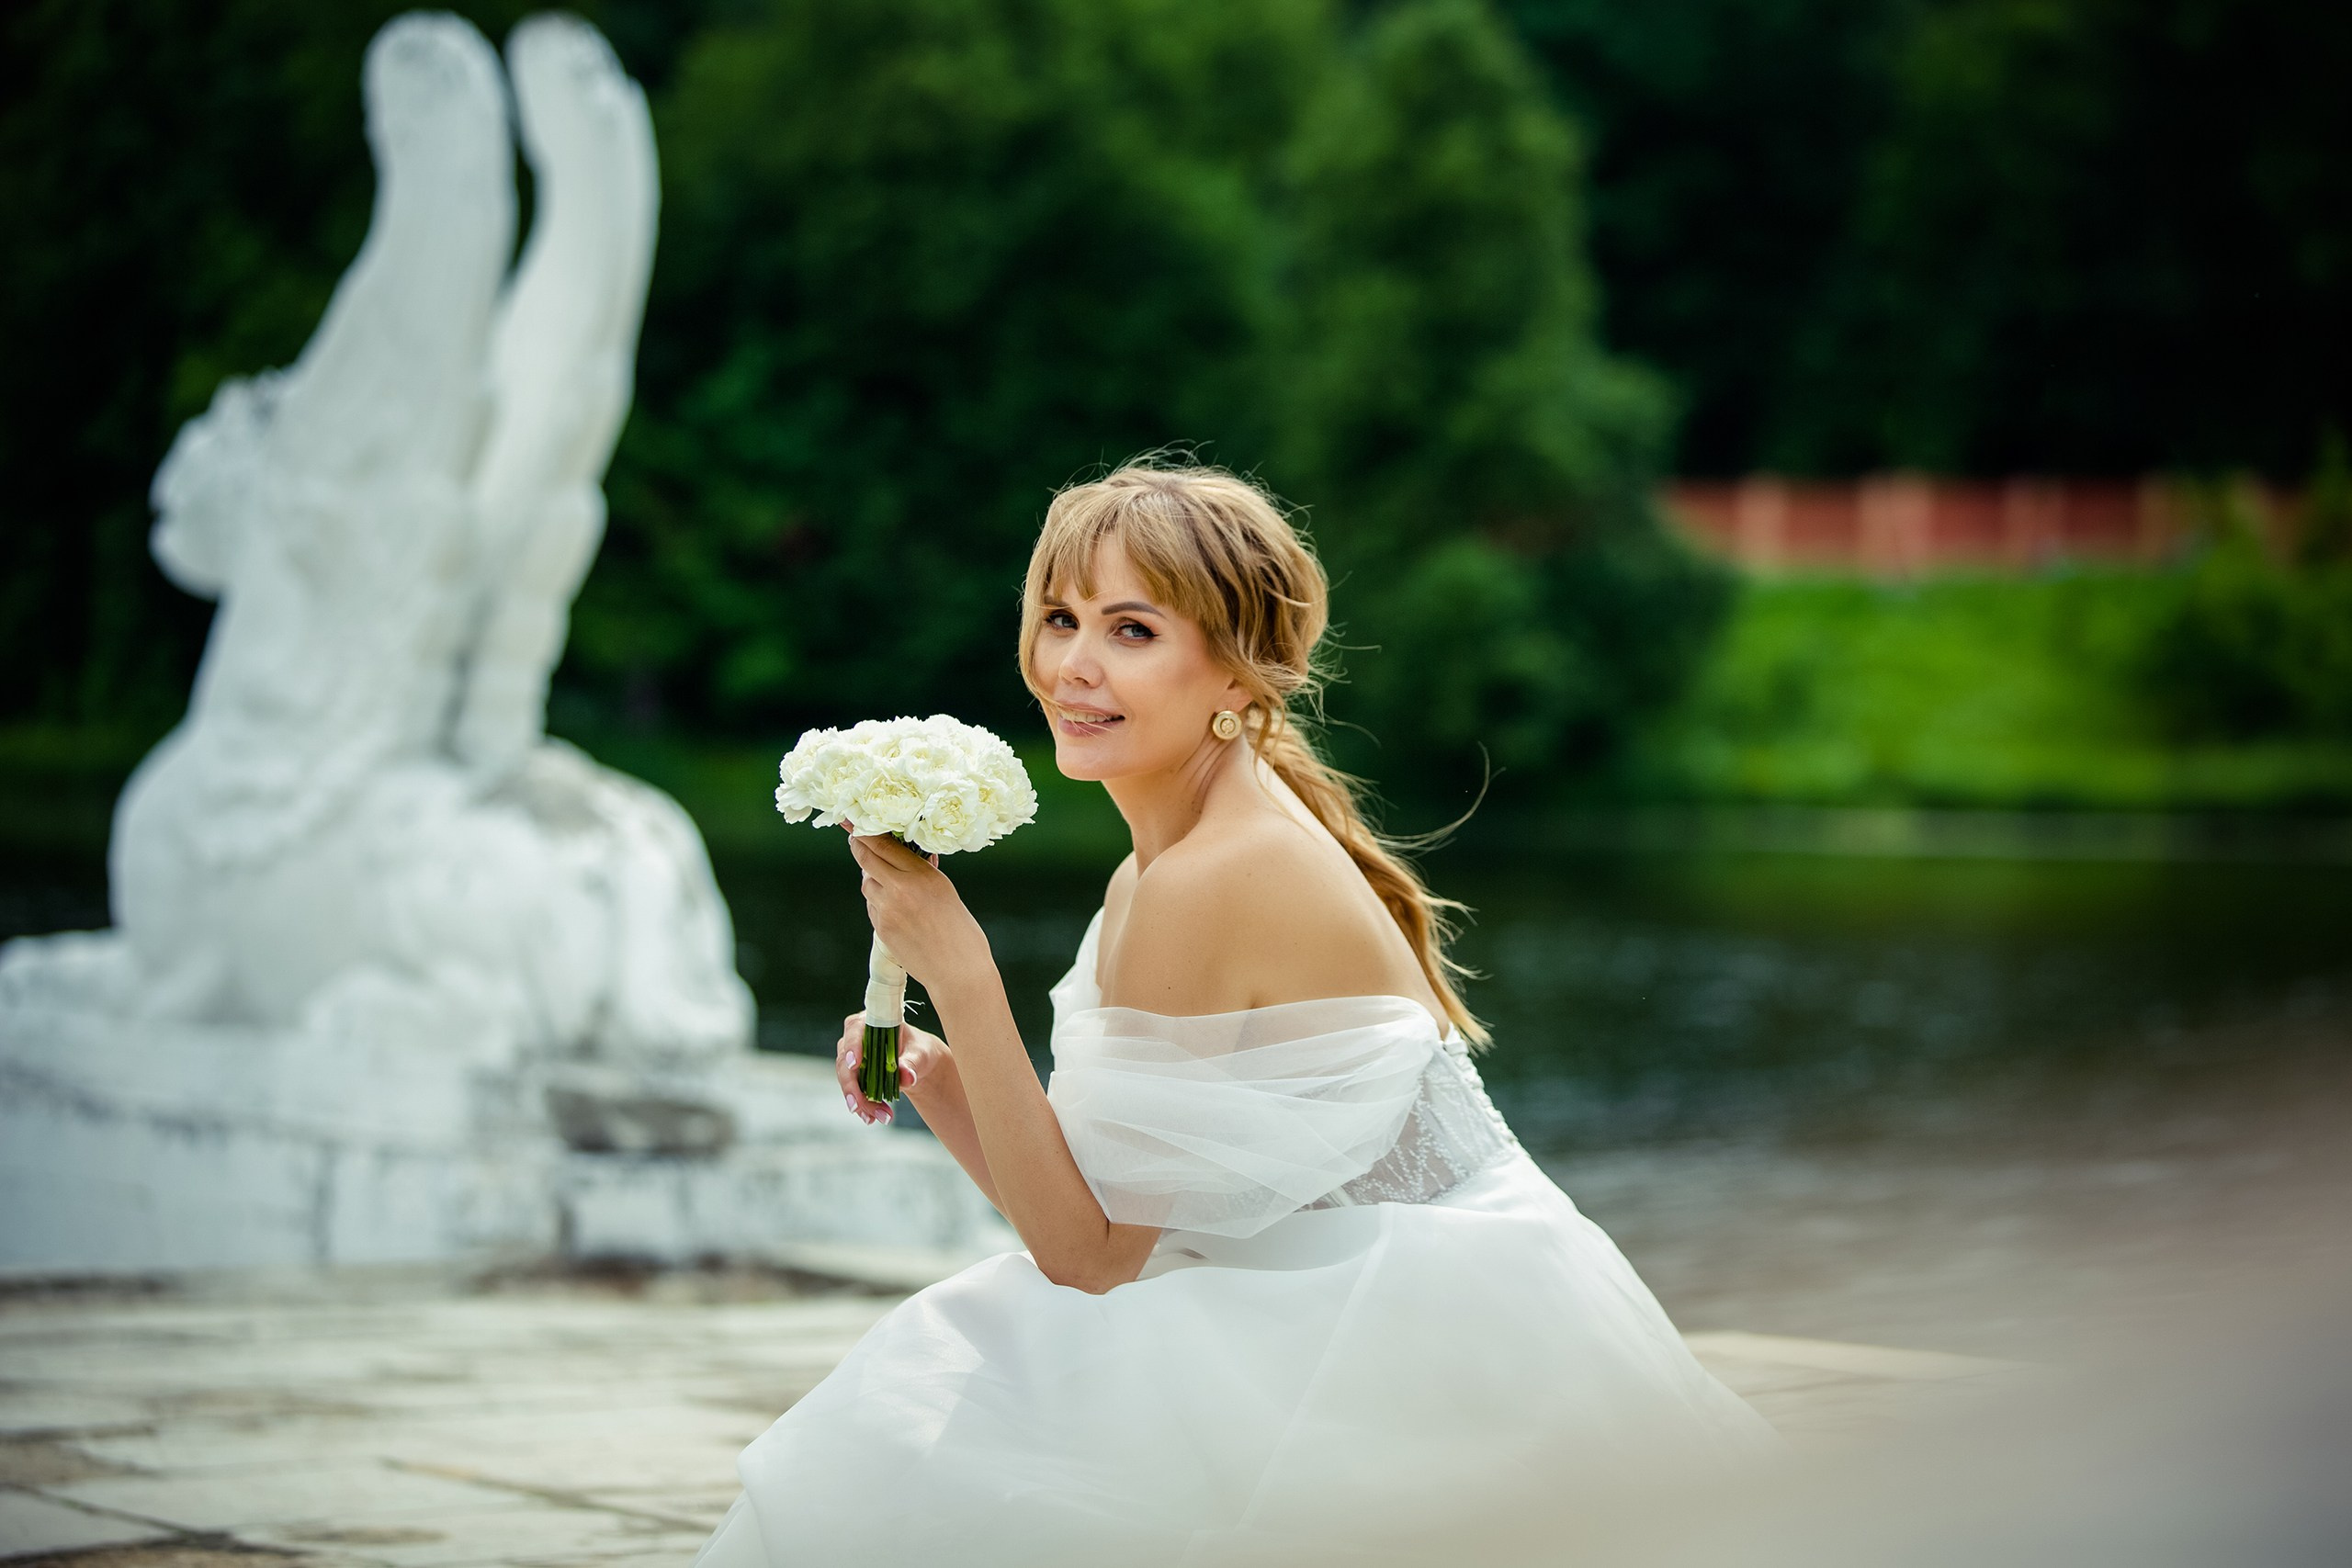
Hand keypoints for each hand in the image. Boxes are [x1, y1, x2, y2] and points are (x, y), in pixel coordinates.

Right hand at [834, 1009, 949, 1123]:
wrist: (917, 1064)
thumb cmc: (919, 1050)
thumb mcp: (920, 1054)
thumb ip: (912, 1063)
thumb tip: (907, 1077)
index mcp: (871, 1021)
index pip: (854, 1029)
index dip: (852, 1046)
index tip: (855, 1064)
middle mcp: (856, 1038)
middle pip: (845, 1061)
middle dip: (852, 1087)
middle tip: (860, 1106)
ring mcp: (852, 1057)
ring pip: (847, 1080)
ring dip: (860, 1101)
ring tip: (880, 1117)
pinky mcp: (853, 1075)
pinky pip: (852, 1091)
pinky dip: (862, 1106)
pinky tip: (871, 1118)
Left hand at [842, 824, 991, 1004]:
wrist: (958, 971)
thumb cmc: (961, 930)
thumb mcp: (946, 891)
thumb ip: (924, 872)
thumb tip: (909, 854)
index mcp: (922, 875)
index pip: (884, 845)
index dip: (866, 831)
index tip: (856, 820)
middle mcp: (900, 890)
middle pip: (866, 859)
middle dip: (859, 846)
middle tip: (855, 837)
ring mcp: (887, 911)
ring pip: (867, 884)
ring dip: (871, 876)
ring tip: (886, 878)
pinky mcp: (881, 929)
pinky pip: (872, 906)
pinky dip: (877, 900)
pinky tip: (893, 905)